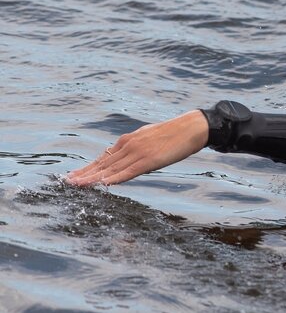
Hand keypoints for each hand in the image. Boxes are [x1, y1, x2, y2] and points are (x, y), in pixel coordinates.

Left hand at [66, 110, 208, 186]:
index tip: (73, 176)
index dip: (87, 168)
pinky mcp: (149, 160)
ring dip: (93, 178)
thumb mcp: (150, 139)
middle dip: (84, 173)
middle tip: (67, 182)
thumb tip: (129, 158)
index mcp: (128, 141)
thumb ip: (136, 148)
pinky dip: (114, 178)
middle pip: (102, 163)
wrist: (192, 127)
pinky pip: (128, 171)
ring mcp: (138, 152)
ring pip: (111, 168)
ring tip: (77, 185)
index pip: (103, 157)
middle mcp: (129, 145)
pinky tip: (103, 184)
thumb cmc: (174, 134)